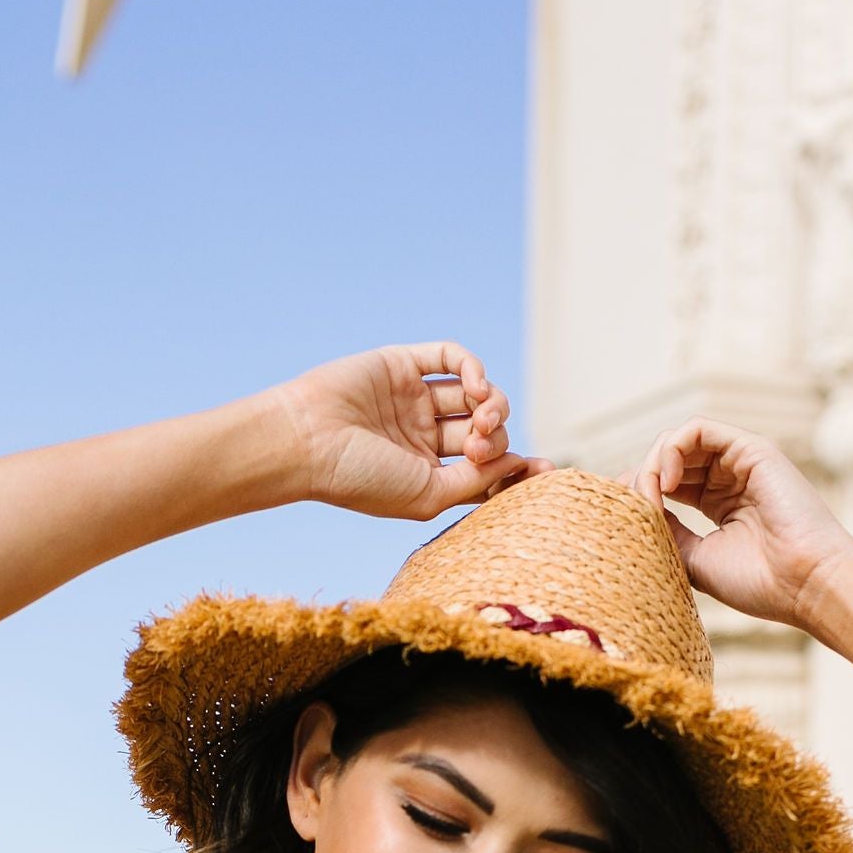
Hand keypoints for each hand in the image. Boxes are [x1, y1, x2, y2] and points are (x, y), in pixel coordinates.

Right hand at [271, 343, 546, 522]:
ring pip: (475, 393)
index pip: (485, 466)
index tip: (545, 470)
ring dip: (492, 403)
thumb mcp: (427, 495)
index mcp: (426, 473)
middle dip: (495, 435)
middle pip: (485, 430)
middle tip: (477, 443)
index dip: (516, 466)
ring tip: (481, 414)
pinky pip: (451, 356)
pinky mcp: (404, 364)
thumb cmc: (359, 479)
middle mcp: (422, 436)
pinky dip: (474, 367)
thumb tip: (519, 463)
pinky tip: (475, 385)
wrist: (307, 442)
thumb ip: (476, 482)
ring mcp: (413, 399)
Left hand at [627, 421, 852, 630]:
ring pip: (679, 441)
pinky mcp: (750, 448)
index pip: (668, 482)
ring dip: (652, 464)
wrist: (805, 584)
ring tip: (648, 497)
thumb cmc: (760, 582)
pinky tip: (664, 482)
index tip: (617, 519)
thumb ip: (666, 530)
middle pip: (670, 459)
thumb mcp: (695, 558)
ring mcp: (741, 461)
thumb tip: (632, 510)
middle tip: (628, 509)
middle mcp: (730, 478)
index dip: (637, 493)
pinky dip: (671, 449)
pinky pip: (697, 429)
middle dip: (640, 479)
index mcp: (719, 503)